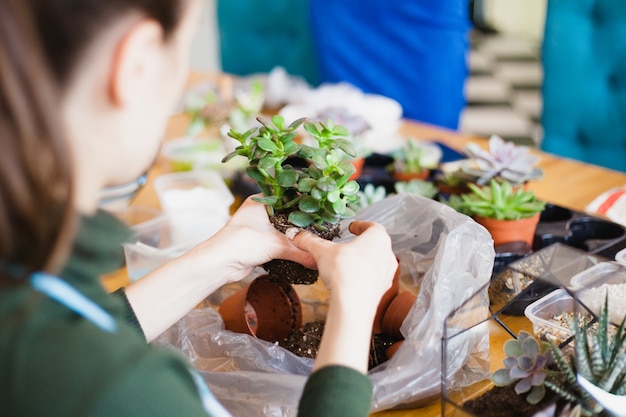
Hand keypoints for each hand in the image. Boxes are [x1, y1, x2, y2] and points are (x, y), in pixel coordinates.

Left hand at [188, 196, 315, 283]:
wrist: (219, 264)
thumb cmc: (239, 244)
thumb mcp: (275, 245)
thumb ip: (299, 252)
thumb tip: (318, 259)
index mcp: (262, 201)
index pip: (288, 197)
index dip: (304, 203)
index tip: (321, 208)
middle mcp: (260, 211)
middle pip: (288, 214)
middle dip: (302, 222)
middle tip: (322, 225)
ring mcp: (259, 227)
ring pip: (283, 229)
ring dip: (295, 236)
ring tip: (315, 238)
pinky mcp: (259, 242)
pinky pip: (279, 242)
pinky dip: (288, 246)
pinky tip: (302, 249)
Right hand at [288, 221, 396, 316]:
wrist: (354, 305)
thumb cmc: (344, 274)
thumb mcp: (323, 252)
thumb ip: (310, 241)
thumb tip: (298, 235)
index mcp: (377, 238)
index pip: (371, 226)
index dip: (360, 226)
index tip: (352, 227)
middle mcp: (387, 254)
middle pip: (375, 243)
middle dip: (361, 243)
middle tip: (348, 244)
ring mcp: (387, 273)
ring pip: (376, 261)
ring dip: (363, 259)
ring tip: (347, 262)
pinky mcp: (382, 289)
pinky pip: (373, 277)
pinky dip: (364, 275)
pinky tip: (350, 279)